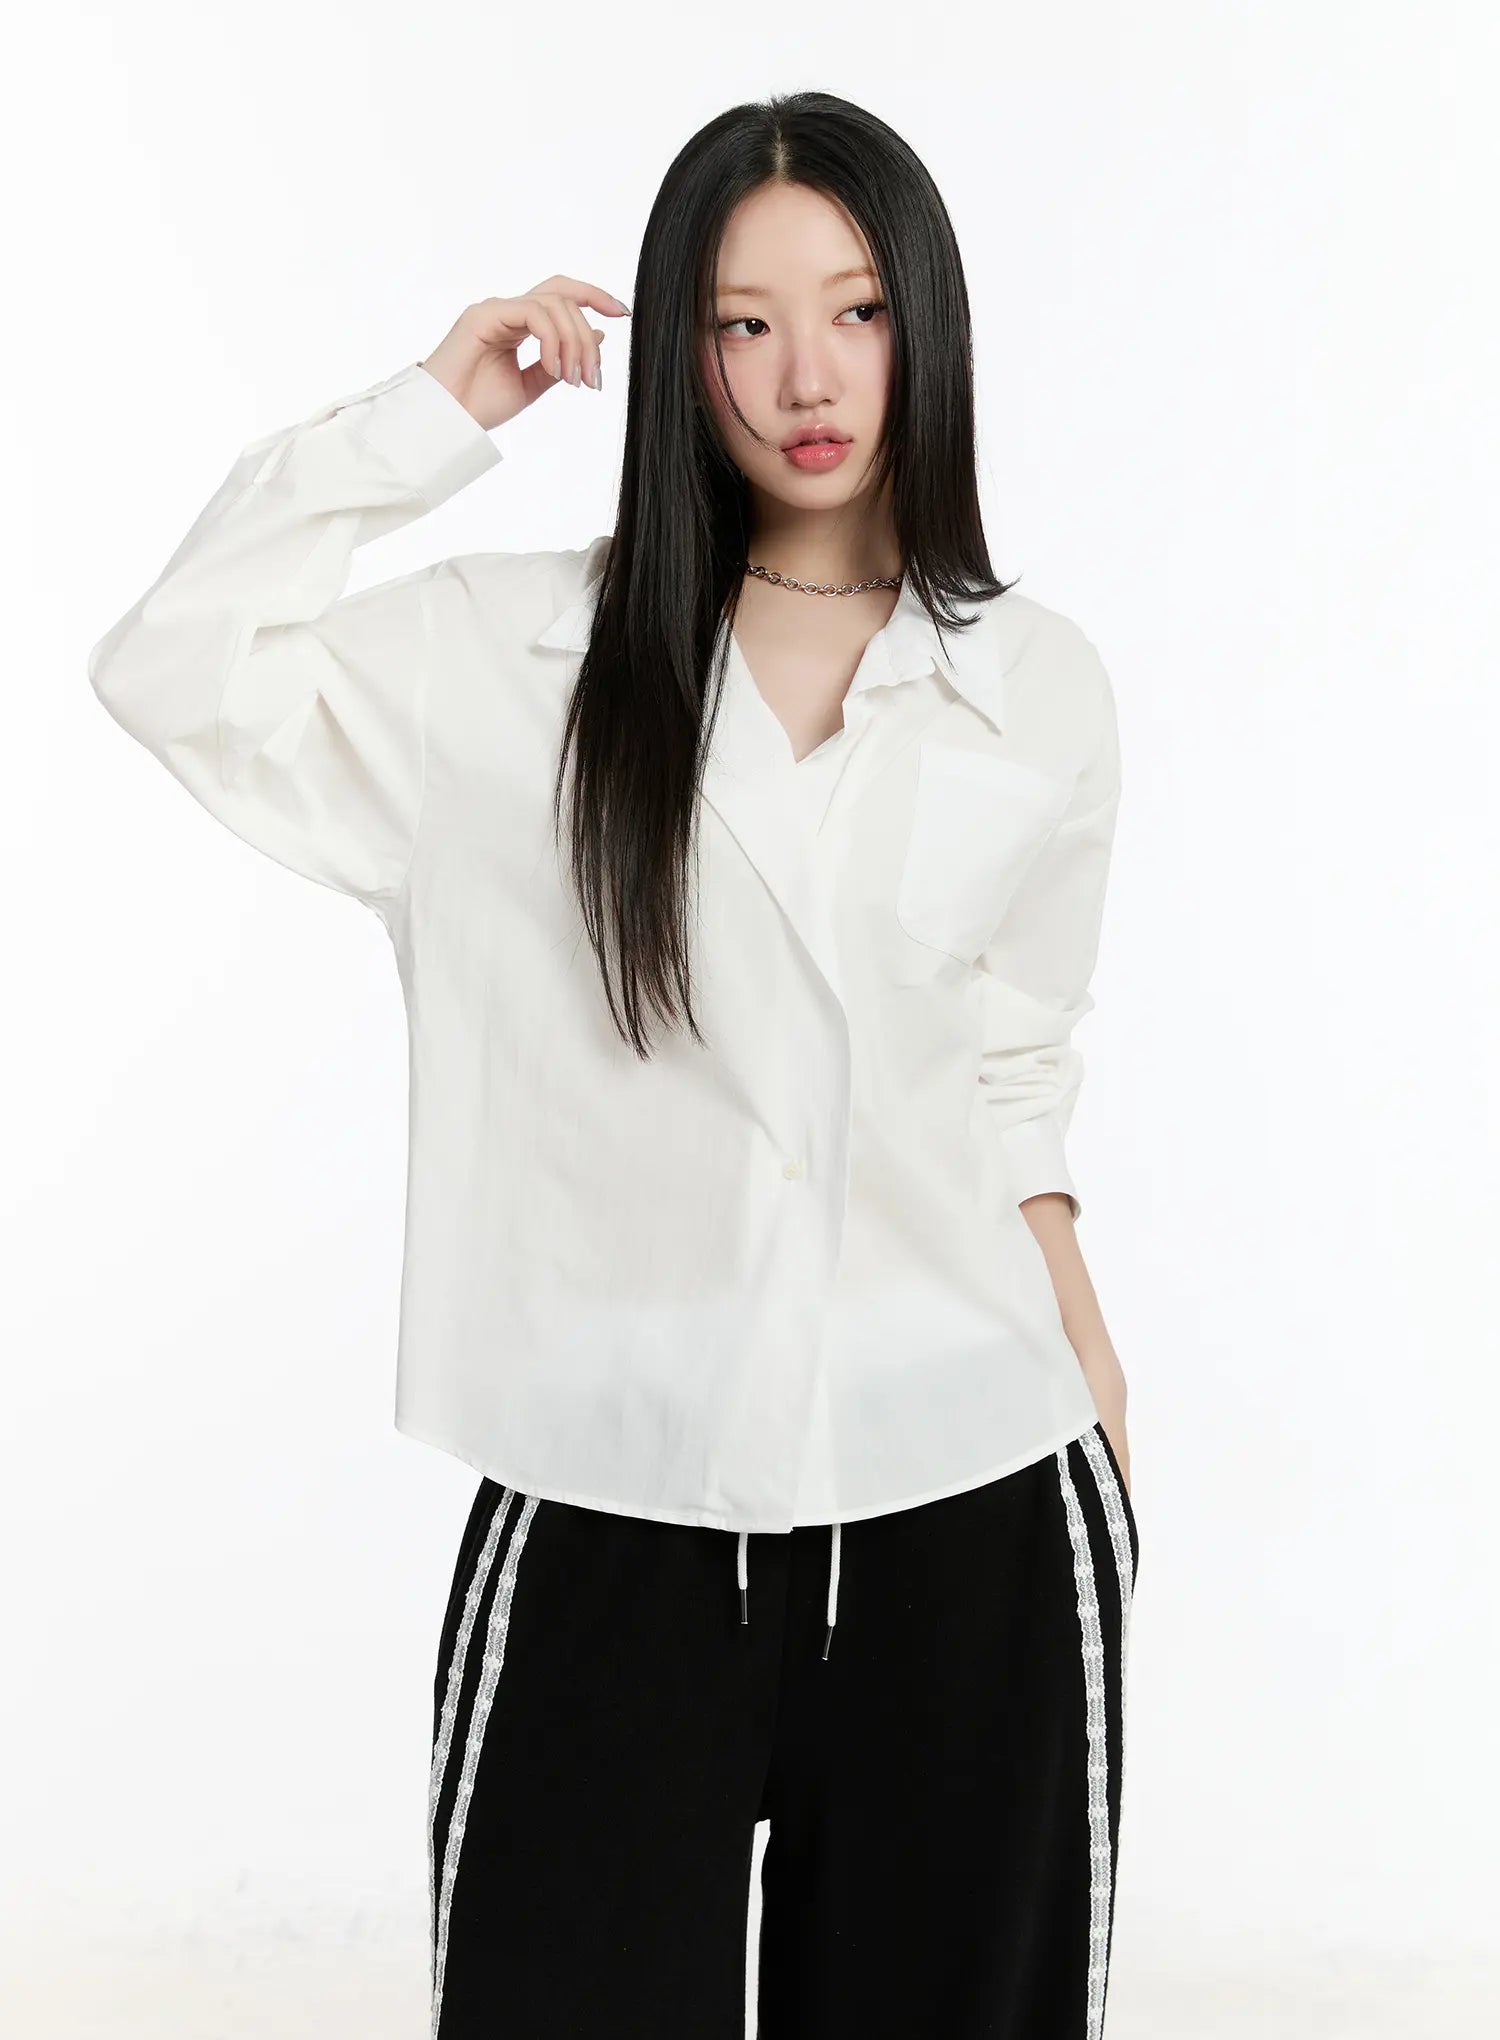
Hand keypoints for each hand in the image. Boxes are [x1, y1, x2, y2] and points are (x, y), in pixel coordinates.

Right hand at [420, 280, 629, 430]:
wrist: (446, 423)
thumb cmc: (479, 407)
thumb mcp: (532, 386)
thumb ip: (562, 361)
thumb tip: (599, 335)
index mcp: (519, 325)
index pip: (562, 296)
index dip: (595, 297)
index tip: (624, 314)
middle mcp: (508, 311)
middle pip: (564, 297)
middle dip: (588, 336)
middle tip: (594, 378)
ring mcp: (496, 309)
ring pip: (554, 303)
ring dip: (575, 343)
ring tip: (574, 380)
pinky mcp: (485, 314)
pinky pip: (534, 313)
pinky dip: (553, 341)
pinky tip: (554, 370)